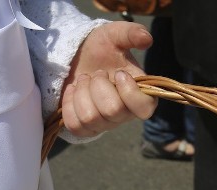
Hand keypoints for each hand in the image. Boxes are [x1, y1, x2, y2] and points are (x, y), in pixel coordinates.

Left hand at [61, 21, 157, 137]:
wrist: (77, 56)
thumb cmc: (101, 48)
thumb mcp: (115, 34)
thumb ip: (131, 33)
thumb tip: (147, 39)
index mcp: (139, 94)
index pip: (144, 109)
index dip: (129, 91)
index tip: (118, 72)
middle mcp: (124, 114)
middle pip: (112, 111)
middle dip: (98, 85)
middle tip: (97, 72)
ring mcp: (104, 124)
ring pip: (90, 118)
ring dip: (82, 92)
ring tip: (84, 80)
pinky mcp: (84, 129)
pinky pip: (74, 124)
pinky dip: (68, 104)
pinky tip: (72, 90)